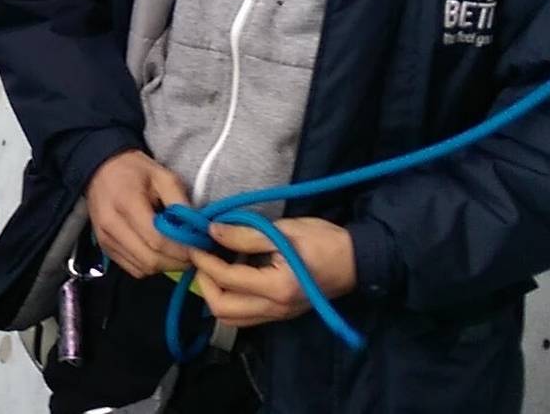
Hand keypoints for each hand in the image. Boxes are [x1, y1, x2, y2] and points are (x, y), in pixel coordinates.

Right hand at [86, 150, 192, 277]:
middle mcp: (111, 225)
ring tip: (177, 252)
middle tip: (192, 253)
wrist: (101, 169)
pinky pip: (134, 269)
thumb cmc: (134, 170)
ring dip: (165, 265)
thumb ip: (180, 202)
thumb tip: (197, 231)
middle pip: (150, 260)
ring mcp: (106, 240)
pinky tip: (159, 251)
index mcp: (126, 202)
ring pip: (143, 269)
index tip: (199, 247)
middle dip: (177, 262)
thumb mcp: (162, 176)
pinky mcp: (105, 249)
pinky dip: (151, 266)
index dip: (182, 249)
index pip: (157, 240)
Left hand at [189, 216, 355, 329]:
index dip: (204, 260)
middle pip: (222, 309)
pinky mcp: (281, 314)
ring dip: (215, 294)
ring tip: (212, 266)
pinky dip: (230, 298)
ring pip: (232, 318)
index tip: (194, 241)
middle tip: (201, 256)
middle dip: (204, 282)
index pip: (226, 279)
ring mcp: (278, 315)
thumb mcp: (282, 231)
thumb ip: (245, 233)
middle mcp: (275, 309)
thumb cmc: (322, 240)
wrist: (356, 260)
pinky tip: (230, 274)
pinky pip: (246, 315)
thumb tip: (212, 230)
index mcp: (276, 287)